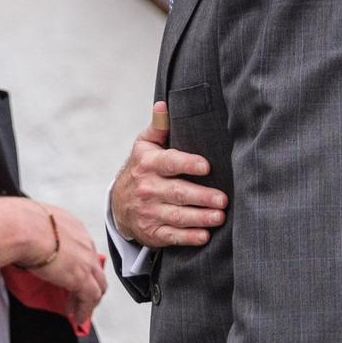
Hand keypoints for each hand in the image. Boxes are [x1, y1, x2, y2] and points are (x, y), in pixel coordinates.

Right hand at [0, 199, 106, 327]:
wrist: (22, 228)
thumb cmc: (18, 223)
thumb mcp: (29, 223)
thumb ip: (31, 232)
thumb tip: (17, 237)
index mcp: (71, 226)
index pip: (82, 249)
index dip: (79, 264)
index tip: (71, 275)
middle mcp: (83, 242)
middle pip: (95, 267)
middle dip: (89, 282)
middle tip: (79, 295)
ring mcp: (85, 260)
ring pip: (98, 284)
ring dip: (88, 300)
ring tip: (77, 310)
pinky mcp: (81, 278)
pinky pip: (90, 298)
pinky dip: (85, 309)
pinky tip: (78, 317)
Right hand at [109, 103, 225, 248]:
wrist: (118, 204)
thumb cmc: (142, 169)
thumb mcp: (145, 146)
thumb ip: (158, 127)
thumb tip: (164, 105)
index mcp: (148, 164)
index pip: (169, 163)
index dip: (188, 164)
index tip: (206, 166)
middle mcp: (148, 189)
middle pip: (178, 193)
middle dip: (201, 197)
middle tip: (223, 199)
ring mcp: (149, 212)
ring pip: (178, 216)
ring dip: (200, 218)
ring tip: (219, 217)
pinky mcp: (153, 232)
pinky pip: (172, 236)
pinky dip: (188, 237)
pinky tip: (204, 236)